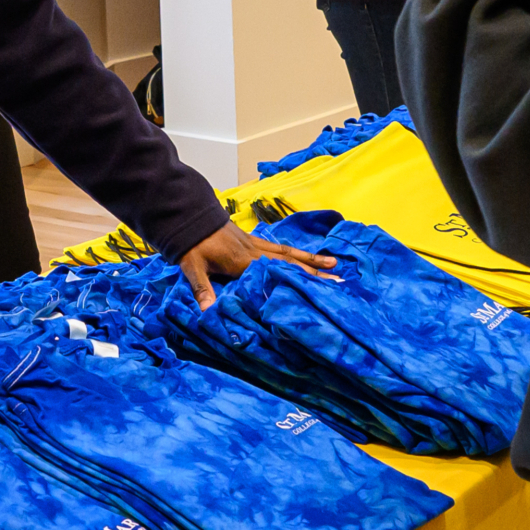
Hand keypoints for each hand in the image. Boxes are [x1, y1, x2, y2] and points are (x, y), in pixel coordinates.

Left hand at [177, 220, 336, 309]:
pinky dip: (295, 252)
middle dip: (316, 271)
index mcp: (245, 260)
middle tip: (340, 279)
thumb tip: (208, 312)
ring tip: (334, 263)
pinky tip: (304, 256)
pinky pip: (279, 247)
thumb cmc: (191, 244)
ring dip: (311, 259)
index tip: (322, 285)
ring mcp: (256, 244)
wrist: (189, 216)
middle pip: (292, 262)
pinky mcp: (252, 240)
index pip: (279, 271)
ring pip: (289, 253)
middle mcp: (256, 251)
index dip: (301, 278)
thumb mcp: (193, 268)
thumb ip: (203, 289)